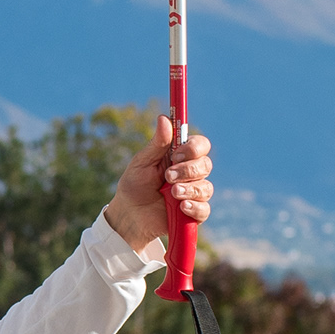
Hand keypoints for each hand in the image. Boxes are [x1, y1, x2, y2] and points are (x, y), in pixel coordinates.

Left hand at [103, 115, 212, 256]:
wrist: (128, 215)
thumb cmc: (134, 185)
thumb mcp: (142, 162)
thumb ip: (157, 144)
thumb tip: (164, 118)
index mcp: (180, 157)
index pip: (200, 146)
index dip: (194, 148)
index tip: (177, 153)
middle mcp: (190, 174)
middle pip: (205, 165)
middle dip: (188, 170)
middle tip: (168, 176)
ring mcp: (193, 193)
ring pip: (206, 187)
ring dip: (189, 189)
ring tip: (171, 193)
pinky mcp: (192, 213)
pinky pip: (204, 209)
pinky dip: (195, 207)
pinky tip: (182, 207)